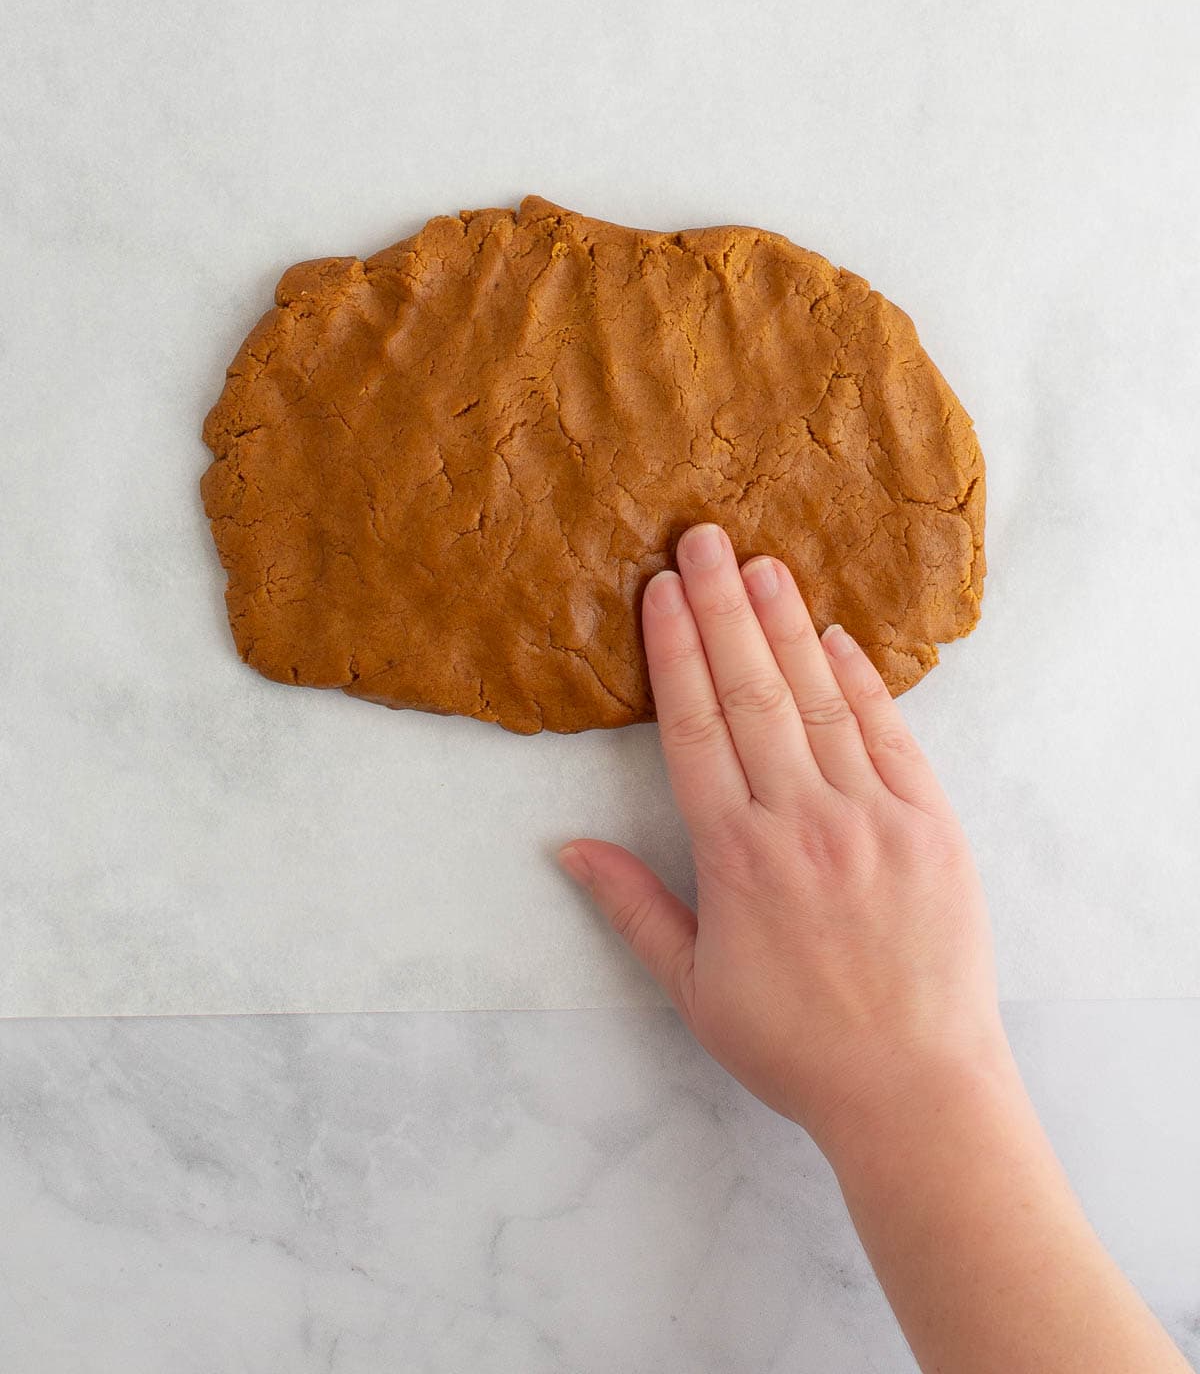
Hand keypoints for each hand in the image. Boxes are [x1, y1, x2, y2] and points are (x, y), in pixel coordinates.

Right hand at [559, 521, 1006, 1156]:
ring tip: (761, 564)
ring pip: (819, 700)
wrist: (914, 1087)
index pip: (694, 729)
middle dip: (722, 609)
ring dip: (786, 627)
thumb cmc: (795, 1045)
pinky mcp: (930, 824)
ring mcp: (870, 816)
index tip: (660, 591)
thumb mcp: (693, 989)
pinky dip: (863, 681)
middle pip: (751, 693)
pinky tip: (838, 635)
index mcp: (735, 857)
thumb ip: (632, 908)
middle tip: (702, 538)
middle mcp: (799, 820)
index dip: (674, 652)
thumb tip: (566, 846)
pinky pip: (889, 735)